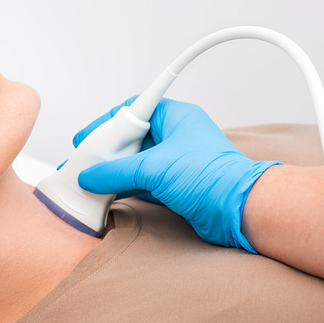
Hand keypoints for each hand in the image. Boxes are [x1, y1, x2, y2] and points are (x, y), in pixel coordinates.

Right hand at [73, 97, 280, 252]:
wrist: (239, 211)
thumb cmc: (212, 178)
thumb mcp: (152, 168)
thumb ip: (114, 172)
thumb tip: (90, 176)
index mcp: (173, 118)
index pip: (131, 111)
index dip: (106, 123)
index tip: (87, 136)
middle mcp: (175, 136)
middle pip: (129, 139)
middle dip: (105, 152)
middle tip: (85, 162)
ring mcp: (175, 161)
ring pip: (134, 162)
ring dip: (114, 171)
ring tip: (91, 179)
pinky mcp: (175, 184)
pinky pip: (141, 181)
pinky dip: (124, 186)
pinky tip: (108, 192)